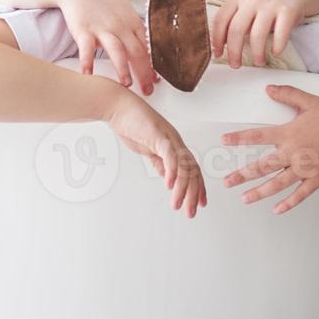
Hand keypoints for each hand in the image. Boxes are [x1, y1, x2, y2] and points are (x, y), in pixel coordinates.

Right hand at [57, 0, 158, 94]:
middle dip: (144, 73)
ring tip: (126, 84)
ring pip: (116, 50)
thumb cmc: (103, 2)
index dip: (153, 66)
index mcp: (132, 23)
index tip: (157, 82)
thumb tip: (147, 50)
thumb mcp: (125, 13)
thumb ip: (135, 31)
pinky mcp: (83, 29)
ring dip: (122, 68)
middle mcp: (120, 26)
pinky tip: (87, 73)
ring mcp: (102, 28)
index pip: (147, 48)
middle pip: (136, 52)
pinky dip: (87, 61)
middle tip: (147, 91)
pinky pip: (86, 48)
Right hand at [104, 91, 206, 218]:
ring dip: (182, 189)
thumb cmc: (131, 124)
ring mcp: (168, 138)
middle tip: (191, 212)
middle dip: (194, 194)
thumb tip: (167, 176)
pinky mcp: (158, 135)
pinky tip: (169, 185)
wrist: (118, 107)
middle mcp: (176, 142)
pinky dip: (172, 171)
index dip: (198, 187)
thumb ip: (159, 161)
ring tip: (177, 205)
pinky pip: (169, 156)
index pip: (192, 169)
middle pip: (192, 171)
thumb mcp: (148, 149)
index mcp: (174, 146)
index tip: (200, 203)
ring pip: (183, 167)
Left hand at [210, 0, 305, 68]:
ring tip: (259, 61)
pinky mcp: (287, 11)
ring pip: (257, 34)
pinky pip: (280, 34)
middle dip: (234, 51)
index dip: (216, 39)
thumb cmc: (263, 7)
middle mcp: (252, 0)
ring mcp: (270, 5)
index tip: (217, 54)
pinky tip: (275, 52)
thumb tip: (219, 46)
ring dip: (257, 53)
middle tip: (235, 65)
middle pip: (236, 29)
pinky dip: (277, 47)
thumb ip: (232, 24)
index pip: (221, 20)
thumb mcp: (244, 9)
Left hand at [220, 84, 318, 214]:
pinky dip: (289, 203)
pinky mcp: (317, 178)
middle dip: (242, 175)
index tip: (224, 141)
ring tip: (244, 198)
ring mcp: (305, 169)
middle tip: (227, 182)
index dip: (239, 138)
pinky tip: (277, 209)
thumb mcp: (307, 101)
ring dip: (259, 192)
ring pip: (277, 184)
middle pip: (262, 166)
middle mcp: (294, 153)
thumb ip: (286, 94)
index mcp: (289, 134)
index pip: (257, 136)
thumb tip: (268, 88)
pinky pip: (300, 194)